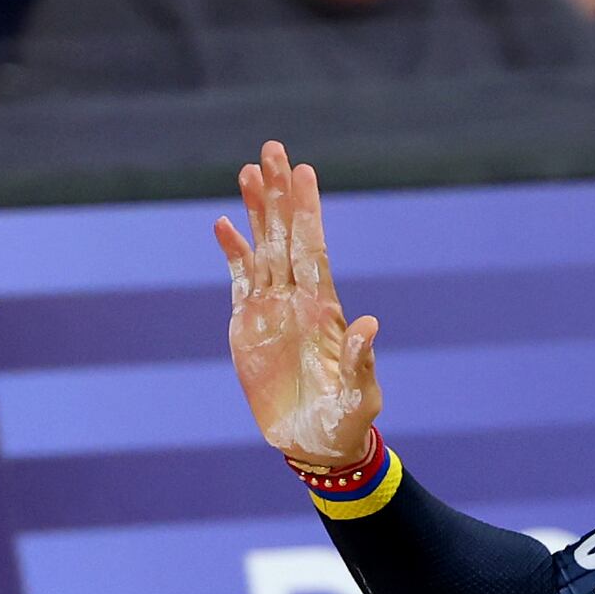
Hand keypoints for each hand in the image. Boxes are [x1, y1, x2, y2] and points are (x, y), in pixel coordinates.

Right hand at [211, 140, 383, 476]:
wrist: (315, 444)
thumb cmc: (345, 422)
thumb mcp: (359, 395)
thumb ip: (360, 360)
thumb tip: (370, 323)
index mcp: (324, 308)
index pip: (313, 249)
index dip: (307, 211)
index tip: (303, 172)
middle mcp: (297, 299)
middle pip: (286, 236)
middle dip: (280, 194)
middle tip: (272, 149)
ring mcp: (272, 309)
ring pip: (262, 249)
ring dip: (256, 211)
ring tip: (249, 171)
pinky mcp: (248, 325)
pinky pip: (240, 280)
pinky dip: (233, 253)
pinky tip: (224, 224)